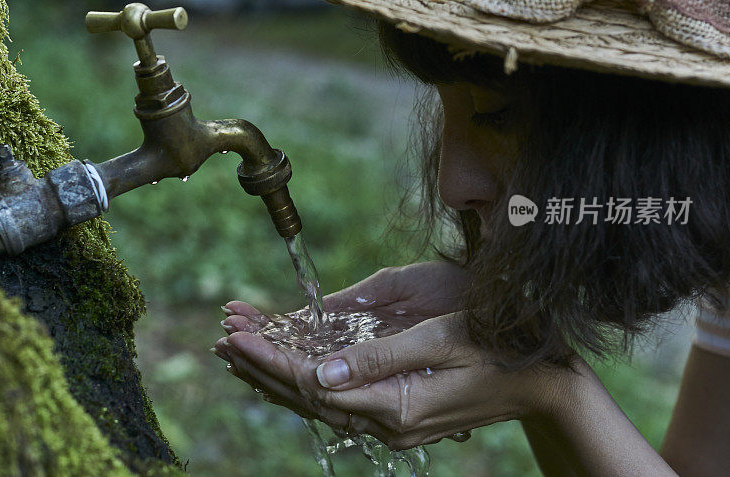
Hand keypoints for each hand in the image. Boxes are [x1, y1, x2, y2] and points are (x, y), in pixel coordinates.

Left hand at [214, 260, 569, 449]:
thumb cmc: (493, 349)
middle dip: (261, 367)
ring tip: (240, 352)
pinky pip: (337, 395)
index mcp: (394, 405)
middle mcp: (385, 419)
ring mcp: (389, 418)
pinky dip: (305, 377)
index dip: (272, 361)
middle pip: (306, 396)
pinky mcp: (393, 408)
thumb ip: (378, 359)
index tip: (236, 339)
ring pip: (317, 398)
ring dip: (277, 373)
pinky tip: (287, 365)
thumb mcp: (439, 343)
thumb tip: (320, 372)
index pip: (315, 385)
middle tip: (222, 341)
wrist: (536, 379)